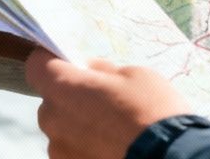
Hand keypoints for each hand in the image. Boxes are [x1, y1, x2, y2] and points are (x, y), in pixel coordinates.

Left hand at [23, 48, 190, 158]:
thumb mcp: (134, 76)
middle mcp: (53, 120)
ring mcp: (60, 150)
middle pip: (51, 100)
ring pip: (62, 129)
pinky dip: (85, 148)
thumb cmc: (153, 112)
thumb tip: (92, 71)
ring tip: (112, 130)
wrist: (173, 158)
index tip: (69, 62)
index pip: (36, 66)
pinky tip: (112, 147)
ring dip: (78, 125)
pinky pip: (72, 151)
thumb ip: (103, 72)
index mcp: (63, 88)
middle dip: (71, 97)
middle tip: (101, 99)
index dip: (50, 61)